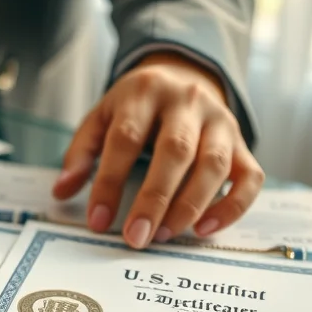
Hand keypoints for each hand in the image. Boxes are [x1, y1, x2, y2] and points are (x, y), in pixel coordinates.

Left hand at [53, 52, 264, 248]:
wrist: (185, 74)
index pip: (125, 138)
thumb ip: (81, 152)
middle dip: (154, 199)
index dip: (109, 182)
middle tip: (136, 237)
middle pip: (175, 151)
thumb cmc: (137, 105)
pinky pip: (250, 177)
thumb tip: (62, 191)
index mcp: (144, 92)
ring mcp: (220, 121)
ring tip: (163, 236)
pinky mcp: (242, 143)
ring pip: (213, 165)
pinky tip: (204, 229)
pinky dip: (232, 207)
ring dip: (190, 206)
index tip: (98, 221)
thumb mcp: (102, 116)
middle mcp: (187, 102)